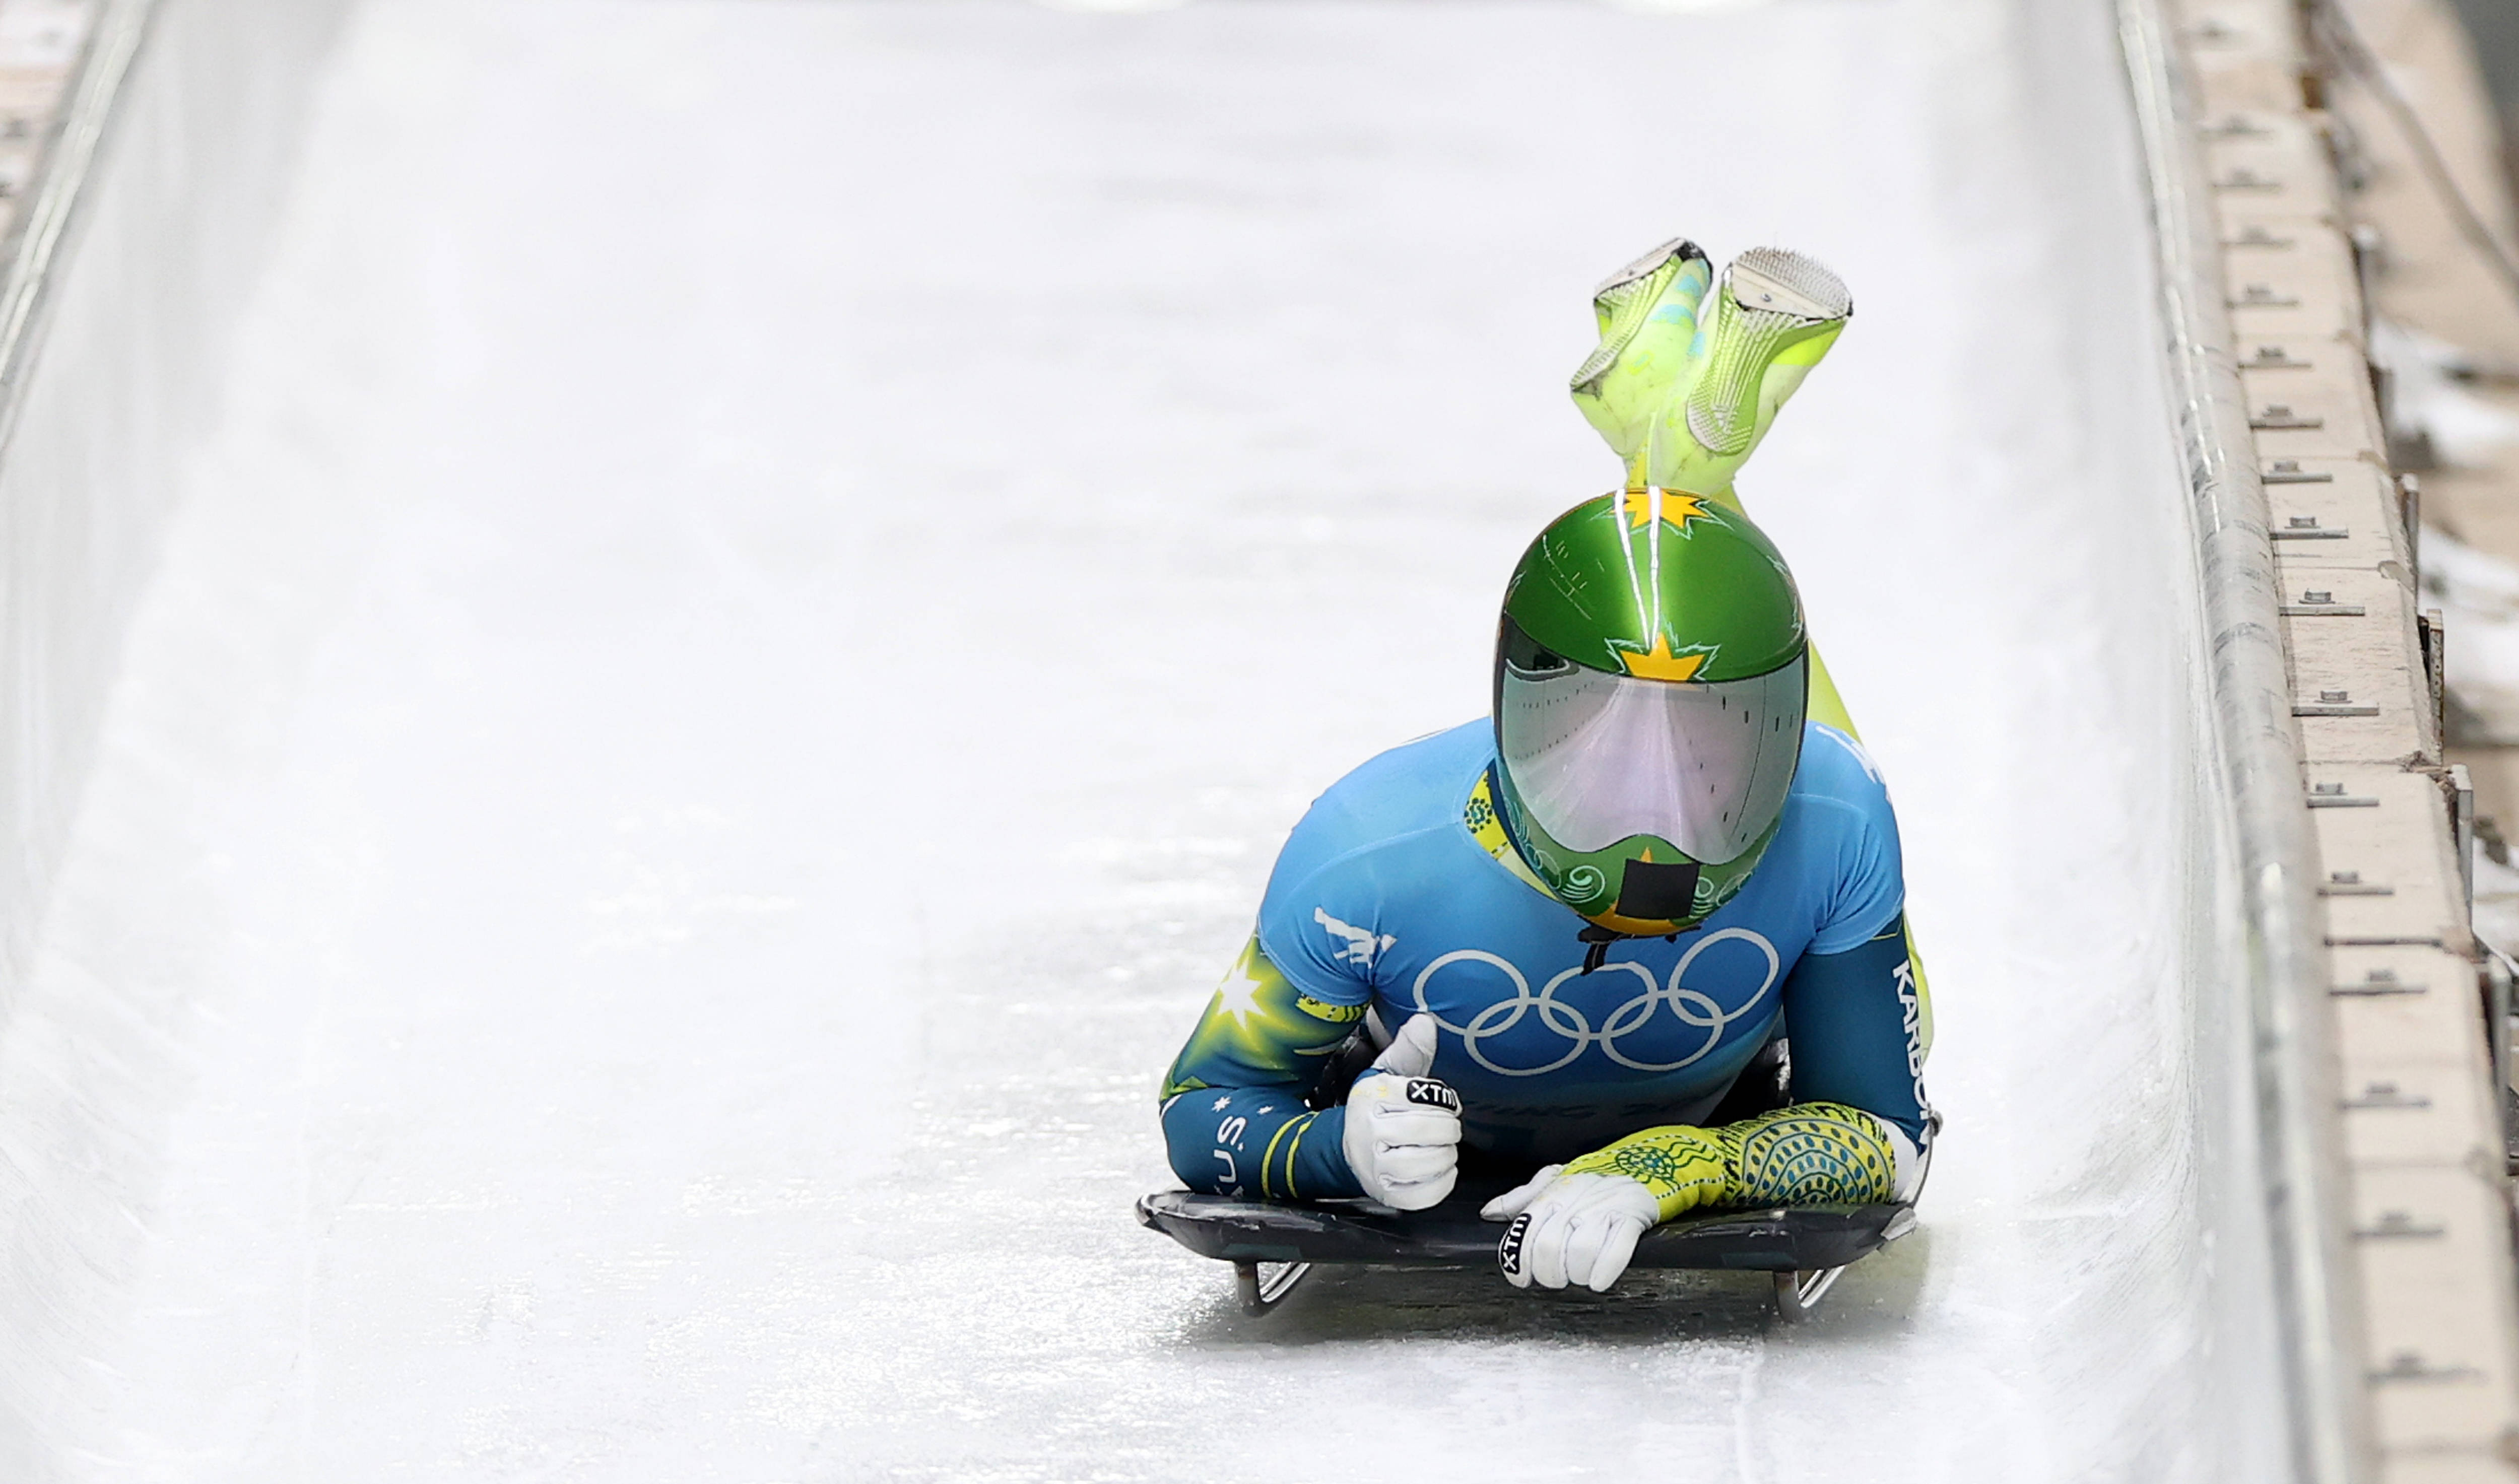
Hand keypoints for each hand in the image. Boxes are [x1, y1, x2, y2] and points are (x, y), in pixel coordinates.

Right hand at [1339, 1015, 1460, 1209]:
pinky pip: (1430, 1193)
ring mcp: (1377, 1168)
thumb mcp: (1388, 1073)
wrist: (1349, 1149)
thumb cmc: (1377, 1108)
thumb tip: (1425, 1021)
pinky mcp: (1389, 1195)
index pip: (1425, 1097)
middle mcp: (1370, 1134)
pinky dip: (1443, 1181)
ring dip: (1447, 1155)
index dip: (1443, 1100)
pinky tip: (1436, 1170)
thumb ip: (1410, 1049)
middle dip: (1448, 1128)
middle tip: (1444, 1127)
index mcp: (1372, 1099)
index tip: (1438, 1102)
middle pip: (1433, 1130)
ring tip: (1439, 1148)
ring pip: (1434, 1162)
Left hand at [1482, 1166, 1659, 1291]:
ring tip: (1580, 1275)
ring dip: (1578, 1274)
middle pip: (1549, 1247)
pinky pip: (1616, 1251)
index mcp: (1552, 1196)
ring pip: (1581, 1252)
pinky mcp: (1630, 1219)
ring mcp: (1603, 1210)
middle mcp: (1574, 1202)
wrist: (1641, 1169)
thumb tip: (1489, 1213)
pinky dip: (1605, 1271)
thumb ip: (1520, 1199)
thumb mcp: (1553, 1183)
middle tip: (1555, 1279)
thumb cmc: (1591, 1184)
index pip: (1523, 1232)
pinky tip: (1599, 1280)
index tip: (1521, 1278)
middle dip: (1548, 1273)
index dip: (1517, 1262)